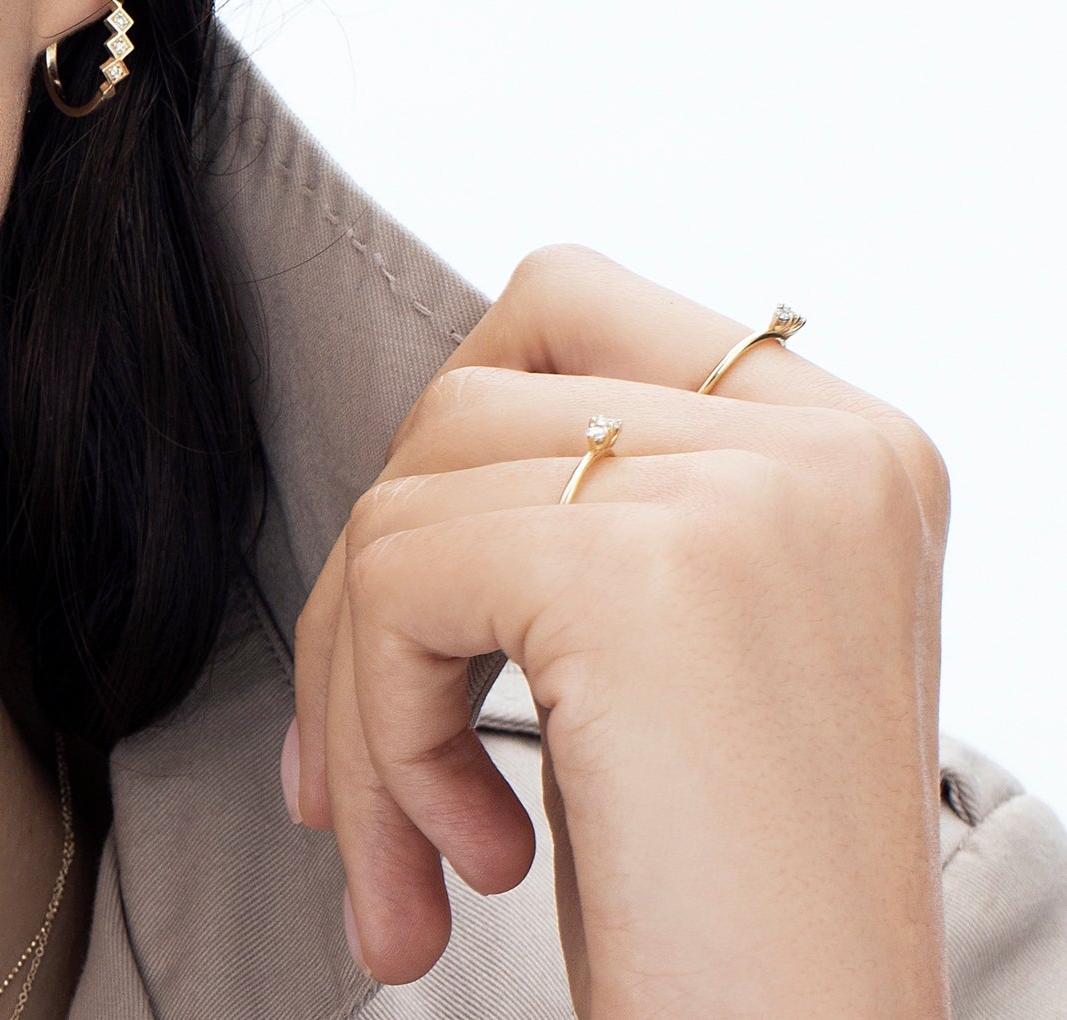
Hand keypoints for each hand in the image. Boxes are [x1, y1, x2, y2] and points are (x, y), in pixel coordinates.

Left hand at [284, 245, 950, 1019]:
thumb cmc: (725, 892)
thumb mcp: (679, 646)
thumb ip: (581, 506)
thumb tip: (392, 484)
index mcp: (838, 444)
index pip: (568, 306)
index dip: (456, 426)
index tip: (427, 583)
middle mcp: (818, 442)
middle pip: (468, 397)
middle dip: (376, 572)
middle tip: (370, 741)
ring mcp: (745, 493)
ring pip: (411, 493)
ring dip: (362, 684)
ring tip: (418, 844)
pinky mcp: (645, 575)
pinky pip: (399, 580)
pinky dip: (378, 725)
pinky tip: (464, 853)